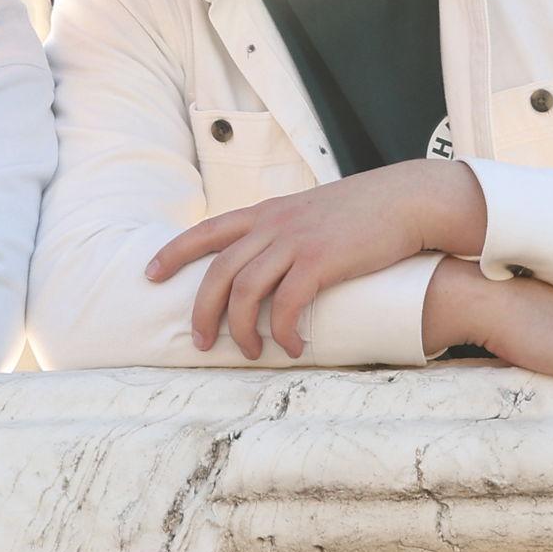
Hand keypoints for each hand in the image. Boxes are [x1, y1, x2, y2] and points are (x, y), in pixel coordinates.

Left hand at [146, 162, 485, 358]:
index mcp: (267, 212)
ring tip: (248, 352)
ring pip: (245, 289)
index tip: (150, 273)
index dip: (174, 252)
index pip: (207, 230)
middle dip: (202, 309)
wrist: (403, 199)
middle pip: (218, 269)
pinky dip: (283, 331)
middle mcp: (273, 224)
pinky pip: (286, 303)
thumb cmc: (361, 212)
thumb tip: (271, 262)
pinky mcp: (320, 261)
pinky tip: (292, 347)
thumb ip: (286, 232)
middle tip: (201, 342)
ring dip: (241, 328)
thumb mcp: (311, 213)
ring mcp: (295, 240)